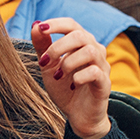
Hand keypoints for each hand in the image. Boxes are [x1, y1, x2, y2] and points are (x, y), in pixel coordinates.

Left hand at [33, 18, 112, 138]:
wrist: (77, 114)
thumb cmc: (64, 87)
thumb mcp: (49, 66)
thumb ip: (43, 46)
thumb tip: (35, 25)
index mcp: (81, 43)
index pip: (72, 24)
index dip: (57, 24)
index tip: (40, 28)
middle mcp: (95, 50)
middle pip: (80, 35)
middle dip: (58, 47)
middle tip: (45, 61)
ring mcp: (102, 66)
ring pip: (90, 51)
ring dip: (68, 62)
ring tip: (59, 76)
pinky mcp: (105, 83)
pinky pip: (95, 72)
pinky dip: (79, 77)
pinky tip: (72, 85)